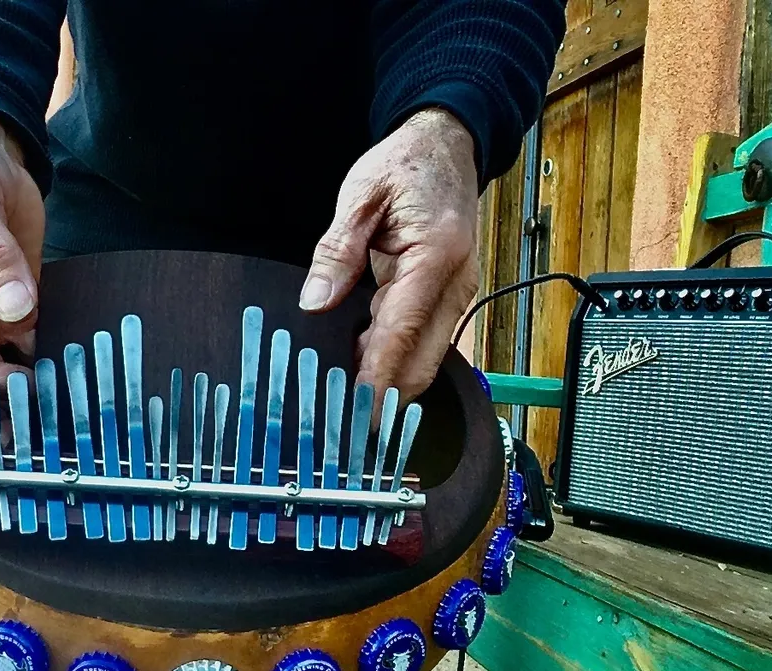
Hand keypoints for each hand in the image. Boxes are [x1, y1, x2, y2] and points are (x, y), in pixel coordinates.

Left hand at [301, 108, 478, 409]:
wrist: (447, 147)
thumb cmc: (407, 165)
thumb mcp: (361, 196)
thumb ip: (337, 250)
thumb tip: (315, 301)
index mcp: (435, 257)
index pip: (403, 331)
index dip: (378, 376)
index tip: (357, 411)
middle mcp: (454, 284)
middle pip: (422, 360)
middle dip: (386, 396)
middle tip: (344, 423)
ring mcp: (457, 295)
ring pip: (424, 359)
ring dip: (389, 383)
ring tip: (345, 405)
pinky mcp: (448, 300)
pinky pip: (422, 343)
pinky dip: (394, 361)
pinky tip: (361, 371)